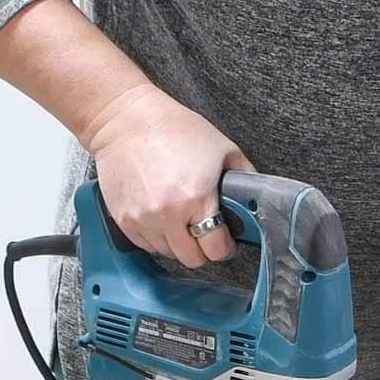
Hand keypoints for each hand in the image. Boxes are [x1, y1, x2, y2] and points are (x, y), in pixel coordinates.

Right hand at [83, 82, 253, 267]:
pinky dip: (157, 239)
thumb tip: (256, 200)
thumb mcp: (224, 149)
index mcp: (196, 198)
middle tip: (207, 234)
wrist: (125, 120)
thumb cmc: (175, 129)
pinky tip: (164, 220)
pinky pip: (146, 245)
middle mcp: (167, 214)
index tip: (226, 242)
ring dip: (180, 244)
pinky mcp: (123, 219)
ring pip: (168, 254)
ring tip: (184, 223)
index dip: (226, 248)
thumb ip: (245, 177)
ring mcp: (142, 219)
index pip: (215, 249)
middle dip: (204, 250)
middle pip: (192, 259)